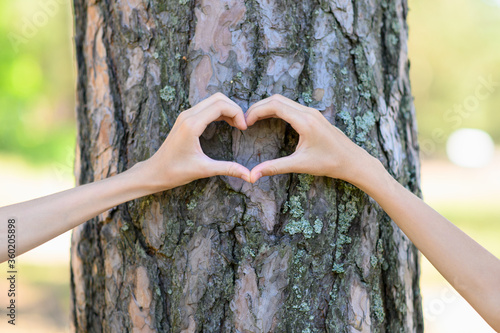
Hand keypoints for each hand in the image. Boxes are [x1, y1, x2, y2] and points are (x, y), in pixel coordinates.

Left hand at [140, 92, 250, 191]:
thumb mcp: (204, 170)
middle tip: (243, 125)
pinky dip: (219, 111)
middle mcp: (188, 115)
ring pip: (212, 100)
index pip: (220, 106)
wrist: (154, 172)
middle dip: (234, 108)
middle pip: (218, 98)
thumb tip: (249, 175)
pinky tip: (227, 124)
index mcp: (192, 125)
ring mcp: (185, 115)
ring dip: (227, 109)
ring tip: (237, 125)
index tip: (244, 128)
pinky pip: (206, 107)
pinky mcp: (185, 119)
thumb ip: (228, 169)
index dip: (237, 113)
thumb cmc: (175, 172)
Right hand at [245, 94, 376, 183]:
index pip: (274, 106)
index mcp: (305, 121)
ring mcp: (312, 112)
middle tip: (245, 120)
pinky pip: (291, 105)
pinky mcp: (314, 115)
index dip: (256, 111)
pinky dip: (277, 109)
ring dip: (267, 106)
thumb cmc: (330, 163)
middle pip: (277, 99)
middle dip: (258, 107)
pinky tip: (269, 119)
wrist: (353, 161)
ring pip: (284, 101)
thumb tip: (253, 175)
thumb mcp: (300, 165)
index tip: (244, 122)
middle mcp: (308, 112)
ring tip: (253, 119)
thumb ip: (275, 168)